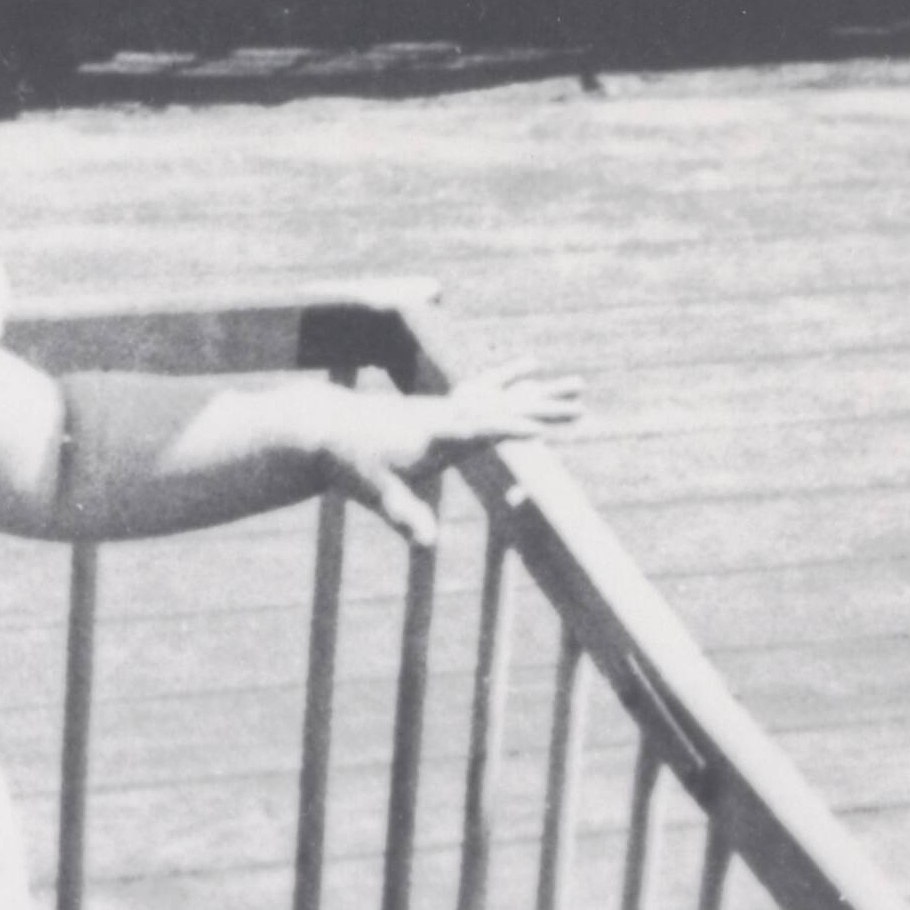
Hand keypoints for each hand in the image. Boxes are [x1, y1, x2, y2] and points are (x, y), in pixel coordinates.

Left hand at [324, 366, 584, 547]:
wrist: (326, 427)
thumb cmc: (351, 464)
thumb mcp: (377, 494)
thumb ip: (404, 516)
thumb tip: (427, 544)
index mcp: (438, 433)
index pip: (485, 430)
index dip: (516, 429)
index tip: (548, 429)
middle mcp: (448, 413)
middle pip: (505, 408)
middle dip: (544, 410)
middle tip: (583, 408)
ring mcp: (447, 405)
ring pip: (503, 394)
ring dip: (541, 392)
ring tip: (580, 384)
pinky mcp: (442, 404)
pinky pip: (485, 387)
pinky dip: (510, 377)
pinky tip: (532, 365)